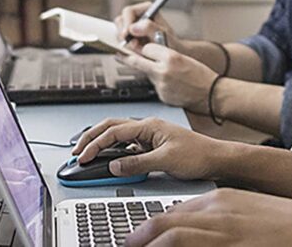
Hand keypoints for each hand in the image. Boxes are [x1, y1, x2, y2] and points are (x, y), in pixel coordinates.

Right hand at [71, 117, 228, 180]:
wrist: (215, 158)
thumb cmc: (197, 154)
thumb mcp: (165, 160)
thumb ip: (137, 163)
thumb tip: (114, 166)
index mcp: (149, 125)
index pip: (114, 131)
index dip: (95, 144)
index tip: (83, 157)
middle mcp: (147, 128)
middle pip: (111, 128)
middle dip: (91, 138)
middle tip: (76, 152)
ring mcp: (148, 137)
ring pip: (117, 136)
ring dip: (101, 144)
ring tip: (86, 154)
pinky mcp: (151, 146)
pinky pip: (127, 147)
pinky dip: (113, 152)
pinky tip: (108, 160)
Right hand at [115, 1, 187, 55]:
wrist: (171, 52)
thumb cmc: (169, 41)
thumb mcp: (162, 34)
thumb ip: (149, 28)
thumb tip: (132, 28)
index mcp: (146, 8)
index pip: (128, 11)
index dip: (126, 23)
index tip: (126, 35)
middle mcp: (138, 14)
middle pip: (120, 20)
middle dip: (123, 34)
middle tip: (129, 44)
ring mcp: (132, 25)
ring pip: (118, 31)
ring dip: (124, 41)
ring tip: (137, 48)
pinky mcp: (128, 36)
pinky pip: (120, 40)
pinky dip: (125, 46)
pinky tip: (135, 50)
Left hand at [117, 43, 216, 113]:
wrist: (212, 94)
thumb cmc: (201, 75)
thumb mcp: (183, 58)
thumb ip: (164, 54)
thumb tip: (147, 51)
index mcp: (171, 57)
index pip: (147, 48)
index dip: (145, 47)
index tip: (139, 45)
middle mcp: (163, 70)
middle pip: (137, 61)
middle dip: (125, 57)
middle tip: (118, 54)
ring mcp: (161, 85)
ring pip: (147, 74)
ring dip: (151, 72)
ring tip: (170, 74)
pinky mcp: (161, 96)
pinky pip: (155, 86)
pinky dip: (160, 84)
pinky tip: (173, 85)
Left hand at [126, 188, 291, 246]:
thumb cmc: (287, 226)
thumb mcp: (246, 213)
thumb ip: (218, 221)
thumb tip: (190, 234)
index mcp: (218, 200)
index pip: (168, 215)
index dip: (144, 233)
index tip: (133, 243)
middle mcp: (215, 214)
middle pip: (161, 227)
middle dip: (137, 241)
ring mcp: (224, 233)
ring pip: (171, 239)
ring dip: (149, 246)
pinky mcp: (234, 246)